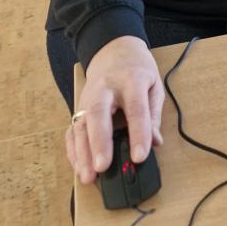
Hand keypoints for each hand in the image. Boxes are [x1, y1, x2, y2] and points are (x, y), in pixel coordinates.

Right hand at [66, 36, 163, 184]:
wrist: (114, 49)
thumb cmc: (137, 69)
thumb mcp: (154, 85)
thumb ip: (153, 114)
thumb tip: (154, 142)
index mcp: (131, 80)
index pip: (135, 109)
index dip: (138, 134)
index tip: (139, 157)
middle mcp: (105, 88)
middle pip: (98, 113)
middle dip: (99, 142)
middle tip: (102, 167)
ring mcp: (88, 97)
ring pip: (80, 124)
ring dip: (82, 153)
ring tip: (88, 176)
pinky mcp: (78, 107)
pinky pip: (72, 130)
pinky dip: (73, 150)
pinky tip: (79, 167)